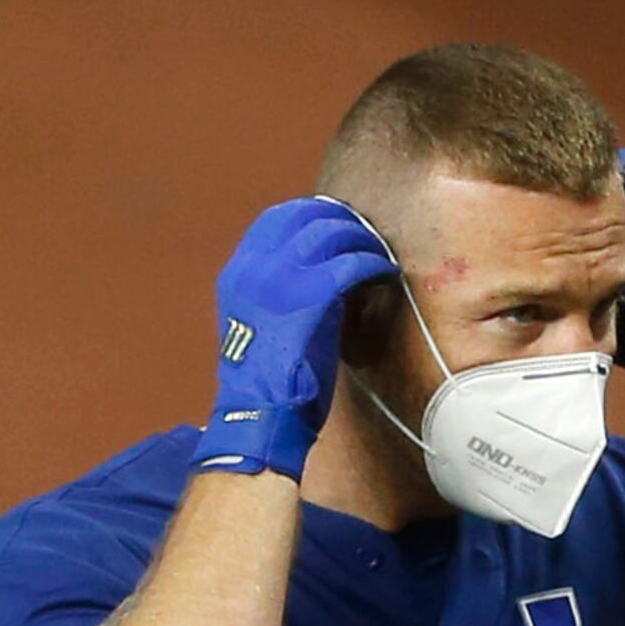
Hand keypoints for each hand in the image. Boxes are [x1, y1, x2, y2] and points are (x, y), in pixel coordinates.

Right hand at [189, 197, 398, 480]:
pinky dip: (372, 262)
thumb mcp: (262, 321)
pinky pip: (348, 265)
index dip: (312, 213)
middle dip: (342, 221)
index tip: (337, 221)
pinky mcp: (308, 298)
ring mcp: (279, 280)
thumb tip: (317, 270)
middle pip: (306, 217)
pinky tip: (385, 270)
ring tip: (379, 251)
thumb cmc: (268, 379)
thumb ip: (279, 291)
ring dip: (361, 238)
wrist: (260, 413)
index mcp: (239, 272)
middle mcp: (254, 268)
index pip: (277, 218)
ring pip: (330, 234)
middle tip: (367, 235)